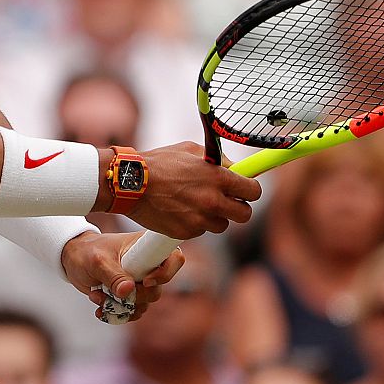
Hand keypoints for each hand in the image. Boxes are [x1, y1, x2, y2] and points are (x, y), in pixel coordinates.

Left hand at [61, 231, 185, 321]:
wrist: (72, 259)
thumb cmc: (86, 252)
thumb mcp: (97, 261)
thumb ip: (113, 275)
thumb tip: (128, 291)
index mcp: (146, 247)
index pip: (174, 258)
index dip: (165, 273)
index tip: (144, 281)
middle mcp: (147, 265)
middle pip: (157, 289)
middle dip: (134, 297)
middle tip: (113, 293)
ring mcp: (139, 281)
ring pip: (144, 304)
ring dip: (121, 306)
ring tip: (98, 296)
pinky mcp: (130, 295)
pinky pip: (132, 312)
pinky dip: (117, 314)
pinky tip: (99, 307)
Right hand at [124, 141, 260, 238]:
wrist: (130, 183)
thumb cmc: (159, 162)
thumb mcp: (190, 150)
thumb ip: (217, 160)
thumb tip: (236, 169)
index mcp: (217, 177)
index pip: (253, 191)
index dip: (250, 190)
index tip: (245, 189)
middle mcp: (212, 200)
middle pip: (245, 214)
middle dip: (238, 207)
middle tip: (226, 200)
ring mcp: (199, 219)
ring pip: (222, 225)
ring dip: (214, 216)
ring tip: (196, 204)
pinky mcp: (186, 233)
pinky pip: (200, 231)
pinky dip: (195, 223)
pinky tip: (180, 210)